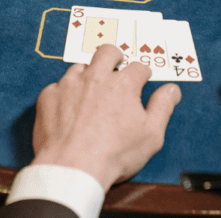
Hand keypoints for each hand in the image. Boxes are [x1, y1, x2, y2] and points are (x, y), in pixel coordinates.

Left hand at [30, 44, 181, 189]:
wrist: (73, 166)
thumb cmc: (114, 154)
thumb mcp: (151, 134)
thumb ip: (162, 107)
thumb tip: (172, 90)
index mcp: (123, 84)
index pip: (138, 67)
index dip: (142, 73)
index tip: (142, 78)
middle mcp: (95, 77)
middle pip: (106, 52)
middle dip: (114, 56)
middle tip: (116, 65)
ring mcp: (69, 84)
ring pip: (79, 67)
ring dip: (87, 75)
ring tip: (90, 90)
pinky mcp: (48, 95)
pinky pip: (57, 87)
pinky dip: (64, 94)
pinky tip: (67, 109)